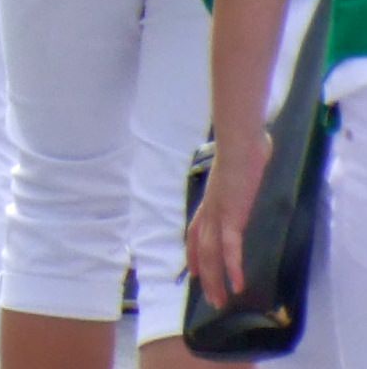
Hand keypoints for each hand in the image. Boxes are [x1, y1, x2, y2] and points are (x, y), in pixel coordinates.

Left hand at [192, 128, 267, 309]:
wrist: (240, 141)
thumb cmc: (243, 150)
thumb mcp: (237, 170)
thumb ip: (239, 179)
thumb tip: (250, 170)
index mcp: (209, 201)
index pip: (194, 232)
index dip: (192, 253)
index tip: (193, 272)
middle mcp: (209, 210)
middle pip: (200, 249)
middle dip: (205, 276)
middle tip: (210, 299)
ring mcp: (218, 214)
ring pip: (211, 254)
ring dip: (216, 280)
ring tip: (220, 301)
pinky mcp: (232, 216)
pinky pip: (230, 247)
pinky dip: (232, 267)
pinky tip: (237, 284)